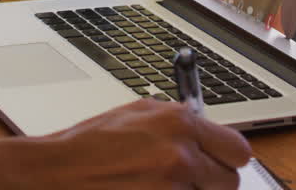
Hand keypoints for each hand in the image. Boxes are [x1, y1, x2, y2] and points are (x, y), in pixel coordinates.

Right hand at [33, 98, 251, 188]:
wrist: (57, 172)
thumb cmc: (90, 144)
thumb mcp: (138, 113)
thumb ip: (178, 121)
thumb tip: (205, 130)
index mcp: (180, 124)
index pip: (238, 150)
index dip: (227, 159)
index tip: (219, 162)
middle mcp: (182, 156)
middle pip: (230, 182)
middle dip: (212, 183)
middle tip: (188, 179)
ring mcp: (172, 189)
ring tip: (158, 186)